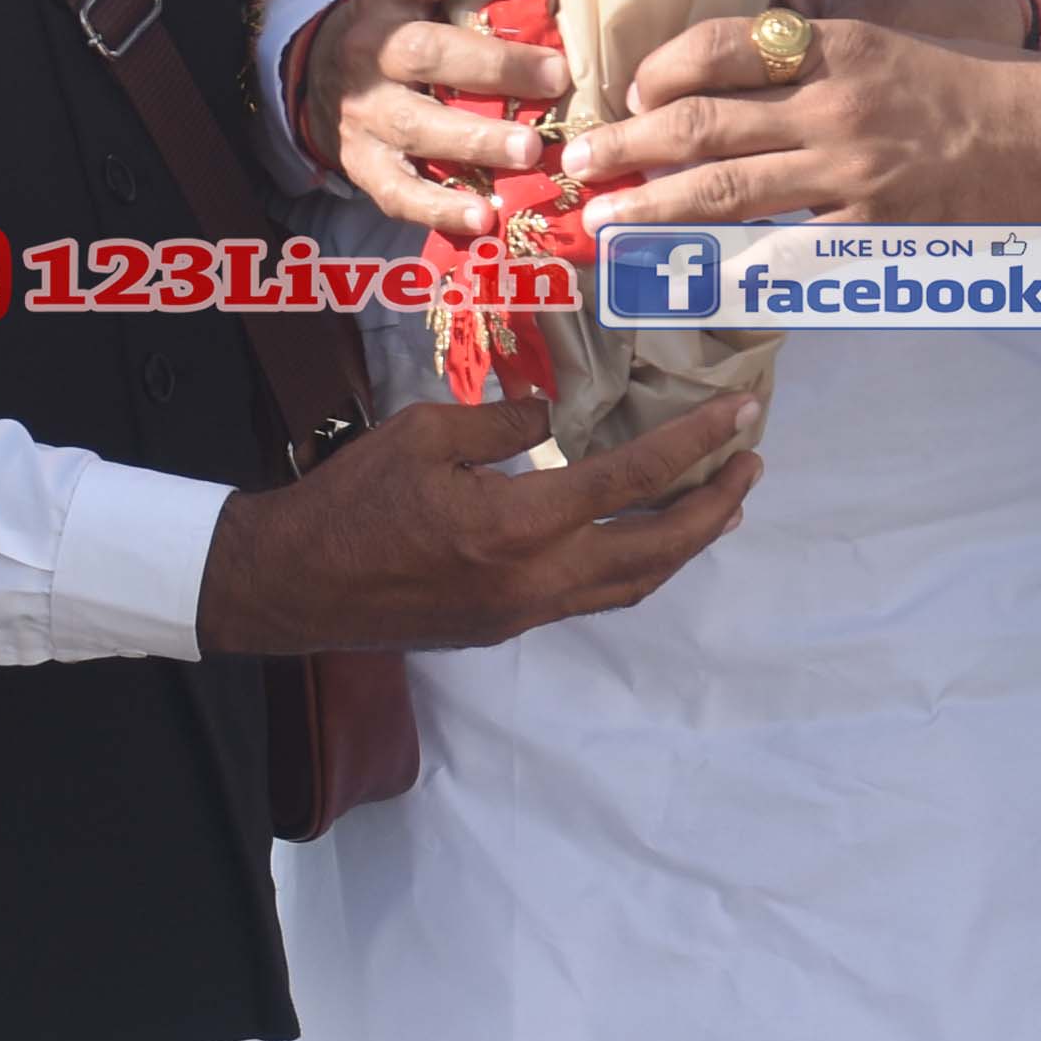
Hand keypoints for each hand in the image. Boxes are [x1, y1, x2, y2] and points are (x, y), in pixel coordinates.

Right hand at [198, 391, 760, 651]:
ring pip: (634, 584)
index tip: (739, 414)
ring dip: (686, 542)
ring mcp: (524, 613)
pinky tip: (649, 535)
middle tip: (751, 461)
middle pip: (657, 551)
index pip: (631, 483)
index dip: (694, 445)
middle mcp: (534, 582)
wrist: (289, 587)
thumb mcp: (422, 435)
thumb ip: (502, 424)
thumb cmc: (347, 501)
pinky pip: (595, 597)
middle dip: (715, 507)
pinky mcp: (507, 626)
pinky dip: (638, 564)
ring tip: (722, 499)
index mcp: (515, 527)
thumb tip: (555, 418)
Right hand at [296, 0, 575, 233]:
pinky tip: (483, 216)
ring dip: (476, 139)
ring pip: (415, 125)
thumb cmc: (406, 27)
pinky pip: (398, 190)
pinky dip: (440, 208)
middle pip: (426, 53)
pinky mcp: (362, 163)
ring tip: (531, 149)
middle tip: (556, 76)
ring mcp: (362, 109)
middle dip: (495, 66)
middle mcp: (369, 48)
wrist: (324, 76)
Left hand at [575, 12, 1040, 231]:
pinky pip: (781, 250)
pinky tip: (685, 273)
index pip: (718, 47)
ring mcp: (849, 171)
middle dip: (627, 141)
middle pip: (702, 122)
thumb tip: (731, 53)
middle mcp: (833, 102)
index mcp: (834, 43)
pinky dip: (727, 263)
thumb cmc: (971, 81)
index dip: (659, 70)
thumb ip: (812, 45)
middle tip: (579, 158)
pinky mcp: (869, 229)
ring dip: (650, 207)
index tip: (632, 89)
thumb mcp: (889, 34)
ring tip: (603, 221)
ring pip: (724, 191)